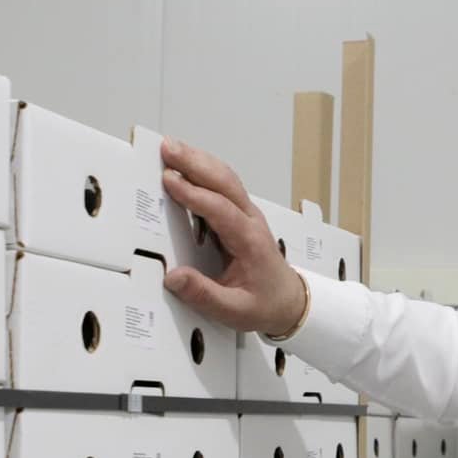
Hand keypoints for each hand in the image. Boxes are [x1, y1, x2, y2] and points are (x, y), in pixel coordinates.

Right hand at [157, 137, 309, 336]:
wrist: (290, 302)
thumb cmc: (265, 304)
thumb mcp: (234, 310)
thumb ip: (203, 294)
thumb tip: (174, 277)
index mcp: (250, 241)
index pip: (221, 209)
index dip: (194, 193)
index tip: (169, 180)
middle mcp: (251, 221)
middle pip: (225, 182)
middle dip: (195, 162)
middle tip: (167, 148)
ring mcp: (248, 215)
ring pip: (225, 178)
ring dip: (199, 160)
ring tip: (172, 147)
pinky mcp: (241, 215)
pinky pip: (224, 185)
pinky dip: (205, 169)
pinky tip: (189, 162)